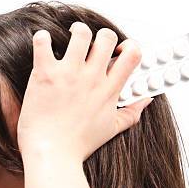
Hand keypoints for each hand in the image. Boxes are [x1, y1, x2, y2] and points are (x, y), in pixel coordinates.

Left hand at [17, 21, 153, 162]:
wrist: (51, 156)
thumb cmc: (76, 146)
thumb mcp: (111, 130)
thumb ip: (131, 113)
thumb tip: (147, 100)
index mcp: (108, 90)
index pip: (133, 54)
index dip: (127, 45)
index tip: (117, 50)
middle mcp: (92, 78)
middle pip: (107, 37)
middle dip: (99, 35)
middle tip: (88, 43)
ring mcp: (69, 75)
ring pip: (80, 33)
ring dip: (74, 32)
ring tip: (67, 39)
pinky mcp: (45, 75)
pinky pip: (43, 43)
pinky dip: (41, 38)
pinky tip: (42, 44)